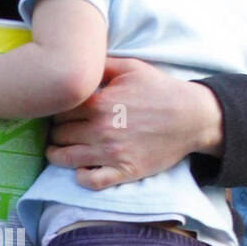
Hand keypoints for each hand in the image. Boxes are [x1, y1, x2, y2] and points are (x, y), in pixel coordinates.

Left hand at [45, 54, 223, 189]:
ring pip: (66, 158)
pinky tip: (80, 170)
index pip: (59, 109)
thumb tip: (76, 63)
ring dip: (57, 154)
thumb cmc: (160, 90)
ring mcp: (111, 153)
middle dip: (55, 131)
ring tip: (56, 151)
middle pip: (58, 134)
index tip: (57, 111)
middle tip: (58, 130)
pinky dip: (80, 177)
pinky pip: (91, 181)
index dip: (55, 109)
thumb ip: (100, 65)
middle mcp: (101, 129)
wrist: (192, 117)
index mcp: (99, 103)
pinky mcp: (124, 171)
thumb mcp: (131, 67)